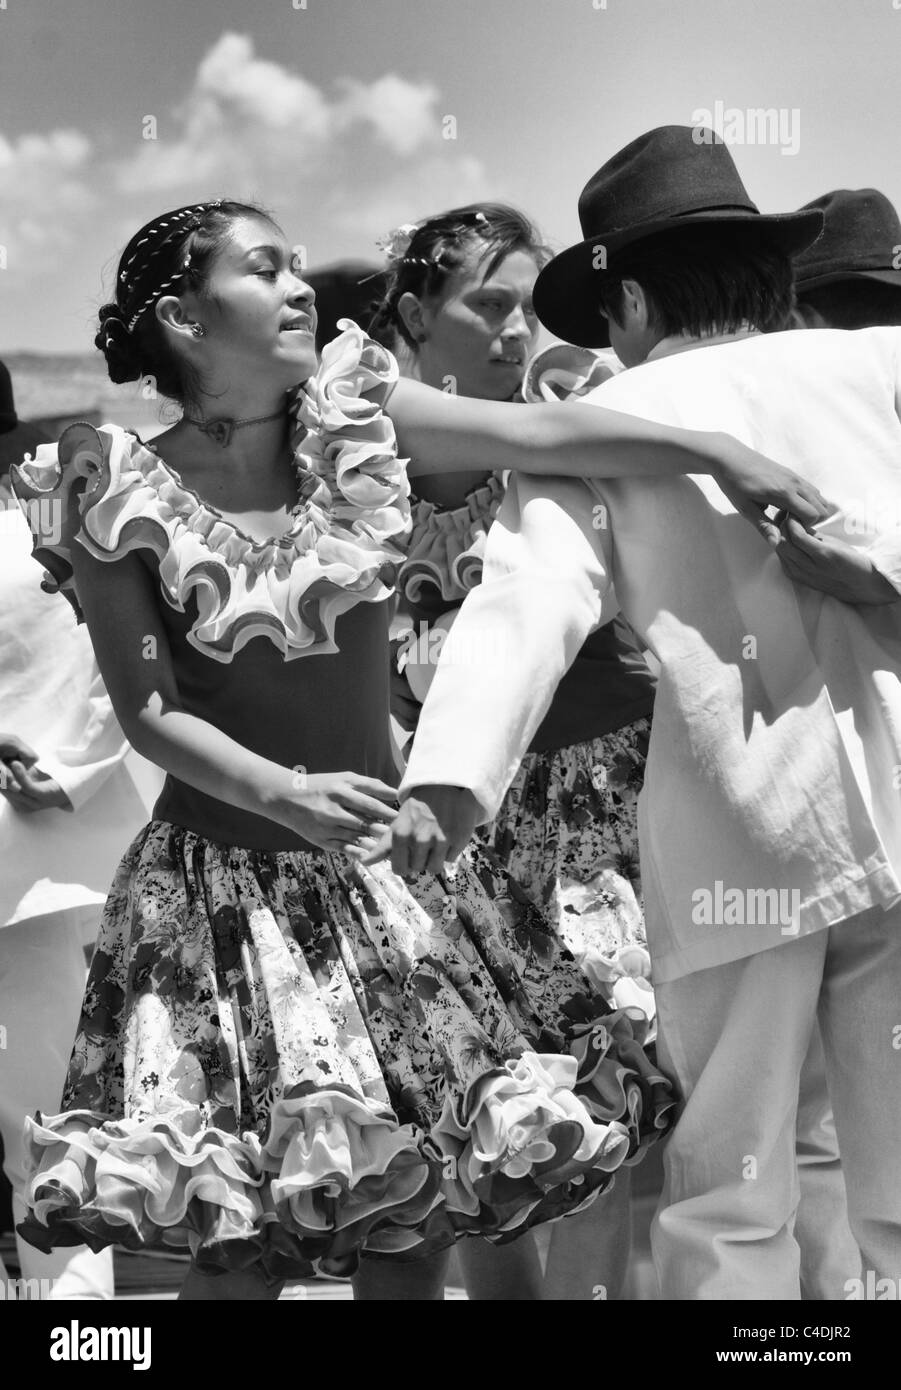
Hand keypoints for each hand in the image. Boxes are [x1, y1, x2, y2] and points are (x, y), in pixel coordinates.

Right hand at [0, 749, 72, 812]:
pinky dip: (20, 774)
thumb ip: (16, 776)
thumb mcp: (28, 778)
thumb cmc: (49, 781)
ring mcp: (33, 803)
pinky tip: (16, 763)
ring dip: (7, 773)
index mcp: (18, 803)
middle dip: (0, 776)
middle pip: (5, 790)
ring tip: (3, 761)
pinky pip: (27, 786)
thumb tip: (5, 766)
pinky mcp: (42, 796)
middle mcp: (23, 806)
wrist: (71, 786)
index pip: (2, 790)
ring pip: (14, 788)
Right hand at [275, 771, 398, 852]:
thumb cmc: (322, 785)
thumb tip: (395, 792)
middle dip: (385, 830)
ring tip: (394, 847)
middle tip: (403, 834)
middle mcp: (332, 810)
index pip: (369, 804)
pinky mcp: (321, 841)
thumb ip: (369, 784)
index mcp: (339, 791)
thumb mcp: (343, 778)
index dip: (387, 812)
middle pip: (364, 823)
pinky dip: (360, 852)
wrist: (286, 798)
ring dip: (376, 844)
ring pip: (356, 838)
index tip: (403, 816)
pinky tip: (374, 855)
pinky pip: (345, 848)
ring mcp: (326, 828)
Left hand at [364, 785, 480, 875]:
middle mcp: (420, 839)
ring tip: (434, 842)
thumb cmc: (418, 807)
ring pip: (434, 868)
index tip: (406, 858)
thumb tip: (364, 862)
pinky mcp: (458, 840)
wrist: (445, 787)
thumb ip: (382, 846)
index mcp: (401, 835)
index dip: (403, 866)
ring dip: (434, 859)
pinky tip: (446, 836)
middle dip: (419, 860)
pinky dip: (448, 851)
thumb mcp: (397, 823)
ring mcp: (440, 840)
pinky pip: (450, 859)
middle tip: (422, 843)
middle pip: (417, 869)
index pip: (399, 869)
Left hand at [710, 437, 832, 542]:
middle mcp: (794, 483)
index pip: (812, 515)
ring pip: (818, 498)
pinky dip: (806, 501)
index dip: (803, 528)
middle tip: (787, 525)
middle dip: (810, 521)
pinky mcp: (791, 473)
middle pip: (821, 508)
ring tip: (786, 515)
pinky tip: (785, 505)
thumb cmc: (734, 483)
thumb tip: (776, 543)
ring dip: (809, 510)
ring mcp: (795, 476)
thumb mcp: (745, 508)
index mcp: (783, 493)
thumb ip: (764, 526)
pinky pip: (810, 489)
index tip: (786, 529)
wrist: (729, 457)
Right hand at [769, 515, 900, 604]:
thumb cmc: (842, 568)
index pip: (777, 547)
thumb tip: (797, 527)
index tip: (784, 517)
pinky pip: (798, 535)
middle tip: (785, 511)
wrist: (865, 583)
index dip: (777, 530)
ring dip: (786, 521)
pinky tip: (801, 516)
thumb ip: (806, 546)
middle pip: (777, 543)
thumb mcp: (817, 558)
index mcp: (793, 571)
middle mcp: (796, 569)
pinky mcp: (821, 555)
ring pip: (783, 539)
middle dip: (778, 524)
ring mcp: (808, 564)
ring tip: (793, 511)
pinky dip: (795, 523)